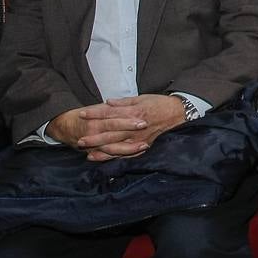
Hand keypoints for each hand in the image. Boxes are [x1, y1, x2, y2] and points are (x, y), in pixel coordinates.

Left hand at [50, 95, 187, 160]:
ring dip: (102, 150)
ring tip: (87, 152)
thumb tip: (108, 102)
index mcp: (133, 112)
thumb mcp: (141, 98)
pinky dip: (114, 157)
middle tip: (80, 140)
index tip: (81, 114)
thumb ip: (123, 102)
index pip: (109, 113)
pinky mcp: (143, 145)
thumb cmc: (159, 103)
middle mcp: (134, 127)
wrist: (178, 113)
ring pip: (117, 146)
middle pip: (110, 133)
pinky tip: (104, 158)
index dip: (94, 114)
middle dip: (94, 137)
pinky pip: (127, 154)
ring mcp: (139, 138)